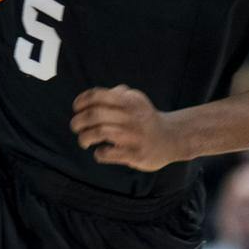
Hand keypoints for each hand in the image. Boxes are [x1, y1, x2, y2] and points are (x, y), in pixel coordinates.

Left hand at [70, 86, 187, 170]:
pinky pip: (109, 153)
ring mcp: (134, 135)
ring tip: (84, 141)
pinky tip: (101, 152)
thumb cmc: (145, 119)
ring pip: (100, 132)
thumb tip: (91, 96)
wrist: (172, 138)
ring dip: (84, 138)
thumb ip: (116, 94)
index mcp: (129, 101)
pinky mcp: (136, 154)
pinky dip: (99, 153)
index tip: (77, 109)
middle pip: (95, 115)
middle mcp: (132, 116)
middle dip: (78, 122)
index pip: (98, 95)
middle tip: (76, 127)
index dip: (82, 101)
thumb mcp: (135, 101)